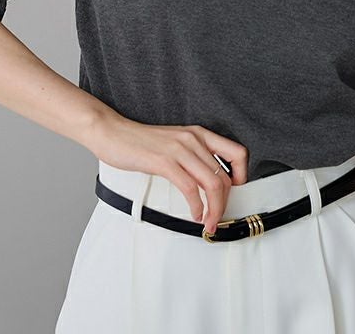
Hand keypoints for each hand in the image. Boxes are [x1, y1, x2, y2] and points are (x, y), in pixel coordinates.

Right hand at [87, 112, 248, 234]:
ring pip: (212, 183)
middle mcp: (193, 139)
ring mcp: (179, 149)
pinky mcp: (164, 161)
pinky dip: (197, 207)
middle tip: (218, 218)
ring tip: (209, 222)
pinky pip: (190, 188)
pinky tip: (194, 214)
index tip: (235, 192)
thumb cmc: (140, 141)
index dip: (242, 176)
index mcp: (199, 134)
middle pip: (224, 176)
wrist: (112, 132)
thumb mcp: (174, 143)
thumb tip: (208, 180)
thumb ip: (192, 156)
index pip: (237, 152)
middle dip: (225, 204)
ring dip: (214, 210)